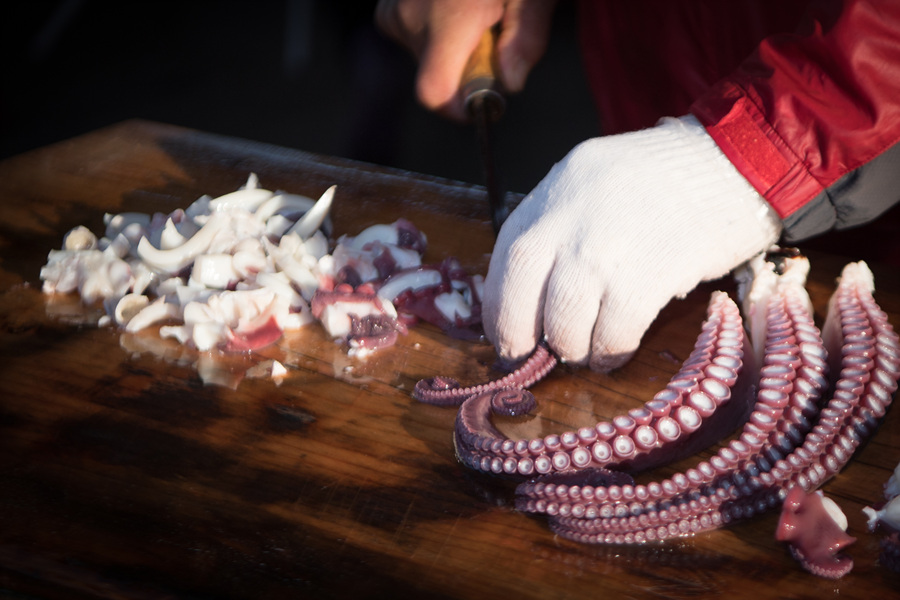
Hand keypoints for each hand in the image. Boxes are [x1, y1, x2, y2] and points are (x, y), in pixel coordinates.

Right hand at [375, 0, 557, 119]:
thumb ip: (527, 37)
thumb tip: (512, 83)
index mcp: (449, 18)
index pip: (434, 93)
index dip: (457, 108)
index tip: (480, 103)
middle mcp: (412, 16)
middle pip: (434, 75)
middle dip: (465, 68)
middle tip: (492, 31)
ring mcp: (394, 7)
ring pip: (423, 55)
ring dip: (451, 46)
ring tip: (473, 7)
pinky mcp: (387, 3)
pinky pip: (410, 33)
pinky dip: (434, 29)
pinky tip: (453, 3)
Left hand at [482, 115, 782, 371]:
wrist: (738, 161)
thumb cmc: (668, 180)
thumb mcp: (596, 180)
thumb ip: (562, 224)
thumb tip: (535, 292)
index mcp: (556, 188)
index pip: (507, 254)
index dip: (499, 302)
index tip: (505, 330)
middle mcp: (572, 214)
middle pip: (522, 287)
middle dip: (519, 332)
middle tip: (531, 355)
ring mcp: (609, 243)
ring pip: (565, 317)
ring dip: (571, 346)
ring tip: (584, 352)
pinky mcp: (652, 270)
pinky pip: (614, 329)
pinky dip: (609, 350)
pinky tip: (614, 353)